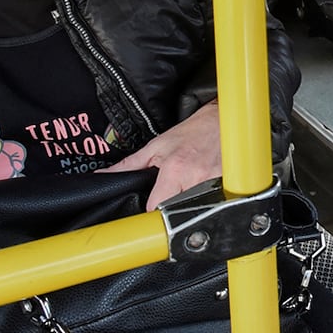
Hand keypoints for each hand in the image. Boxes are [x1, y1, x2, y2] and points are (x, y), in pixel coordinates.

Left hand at [104, 101, 222, 207]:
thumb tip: (105, 175)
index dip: (150, 210)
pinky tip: (204, 188)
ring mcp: (214, 183)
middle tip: (171, 193)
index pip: (155, 208)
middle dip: (169, 207)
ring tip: (189, 188)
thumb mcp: (157, 145)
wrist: (224, 120)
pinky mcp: (227, 186)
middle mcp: (195, 178)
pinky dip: (205, 200)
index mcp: (174, 170)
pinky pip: (212, 203)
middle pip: (174, 211)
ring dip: (188, 205)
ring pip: (193, 210)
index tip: (151, 204)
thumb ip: (128, 165)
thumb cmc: (192, 131)